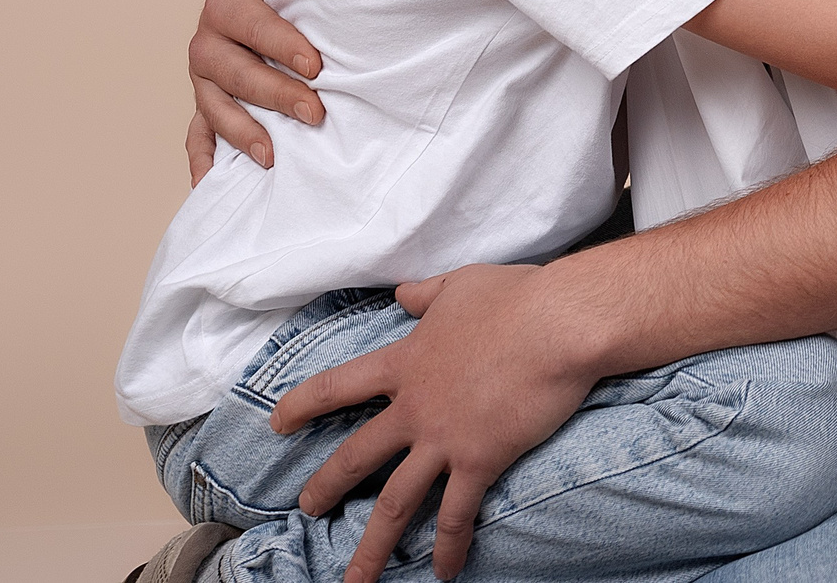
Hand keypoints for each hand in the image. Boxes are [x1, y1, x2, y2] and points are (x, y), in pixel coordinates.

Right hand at [184, 0, 324, 183]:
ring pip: (214, 108)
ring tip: (273, 156)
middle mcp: (207, 42)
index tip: (316, 64)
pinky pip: (197, 135)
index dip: (280, 44)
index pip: (249, 24)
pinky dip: (202, 161)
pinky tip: (209, 187)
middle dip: (273, 94)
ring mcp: (204, 78)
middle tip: (315, 112)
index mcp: (226, 2)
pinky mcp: (206, 103)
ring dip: (241, 133)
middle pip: (233, 73)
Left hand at [274, 262, 606, 582]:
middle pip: (356, 456)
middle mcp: (414, 407)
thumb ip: (425, 295)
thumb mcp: (460, 284)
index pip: (338, 386)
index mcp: (405, 362)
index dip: (302, 404)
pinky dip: (448, 548)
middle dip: (327, 486)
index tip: (277, 422)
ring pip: (395, 503)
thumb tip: (403, 294)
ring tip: (354, 580)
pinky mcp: (480, 460)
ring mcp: (444, 439)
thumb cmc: (515, 297)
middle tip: (307, 509)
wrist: (559, 322)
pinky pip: (457, 516)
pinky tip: (444, 573)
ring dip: (372, 546)